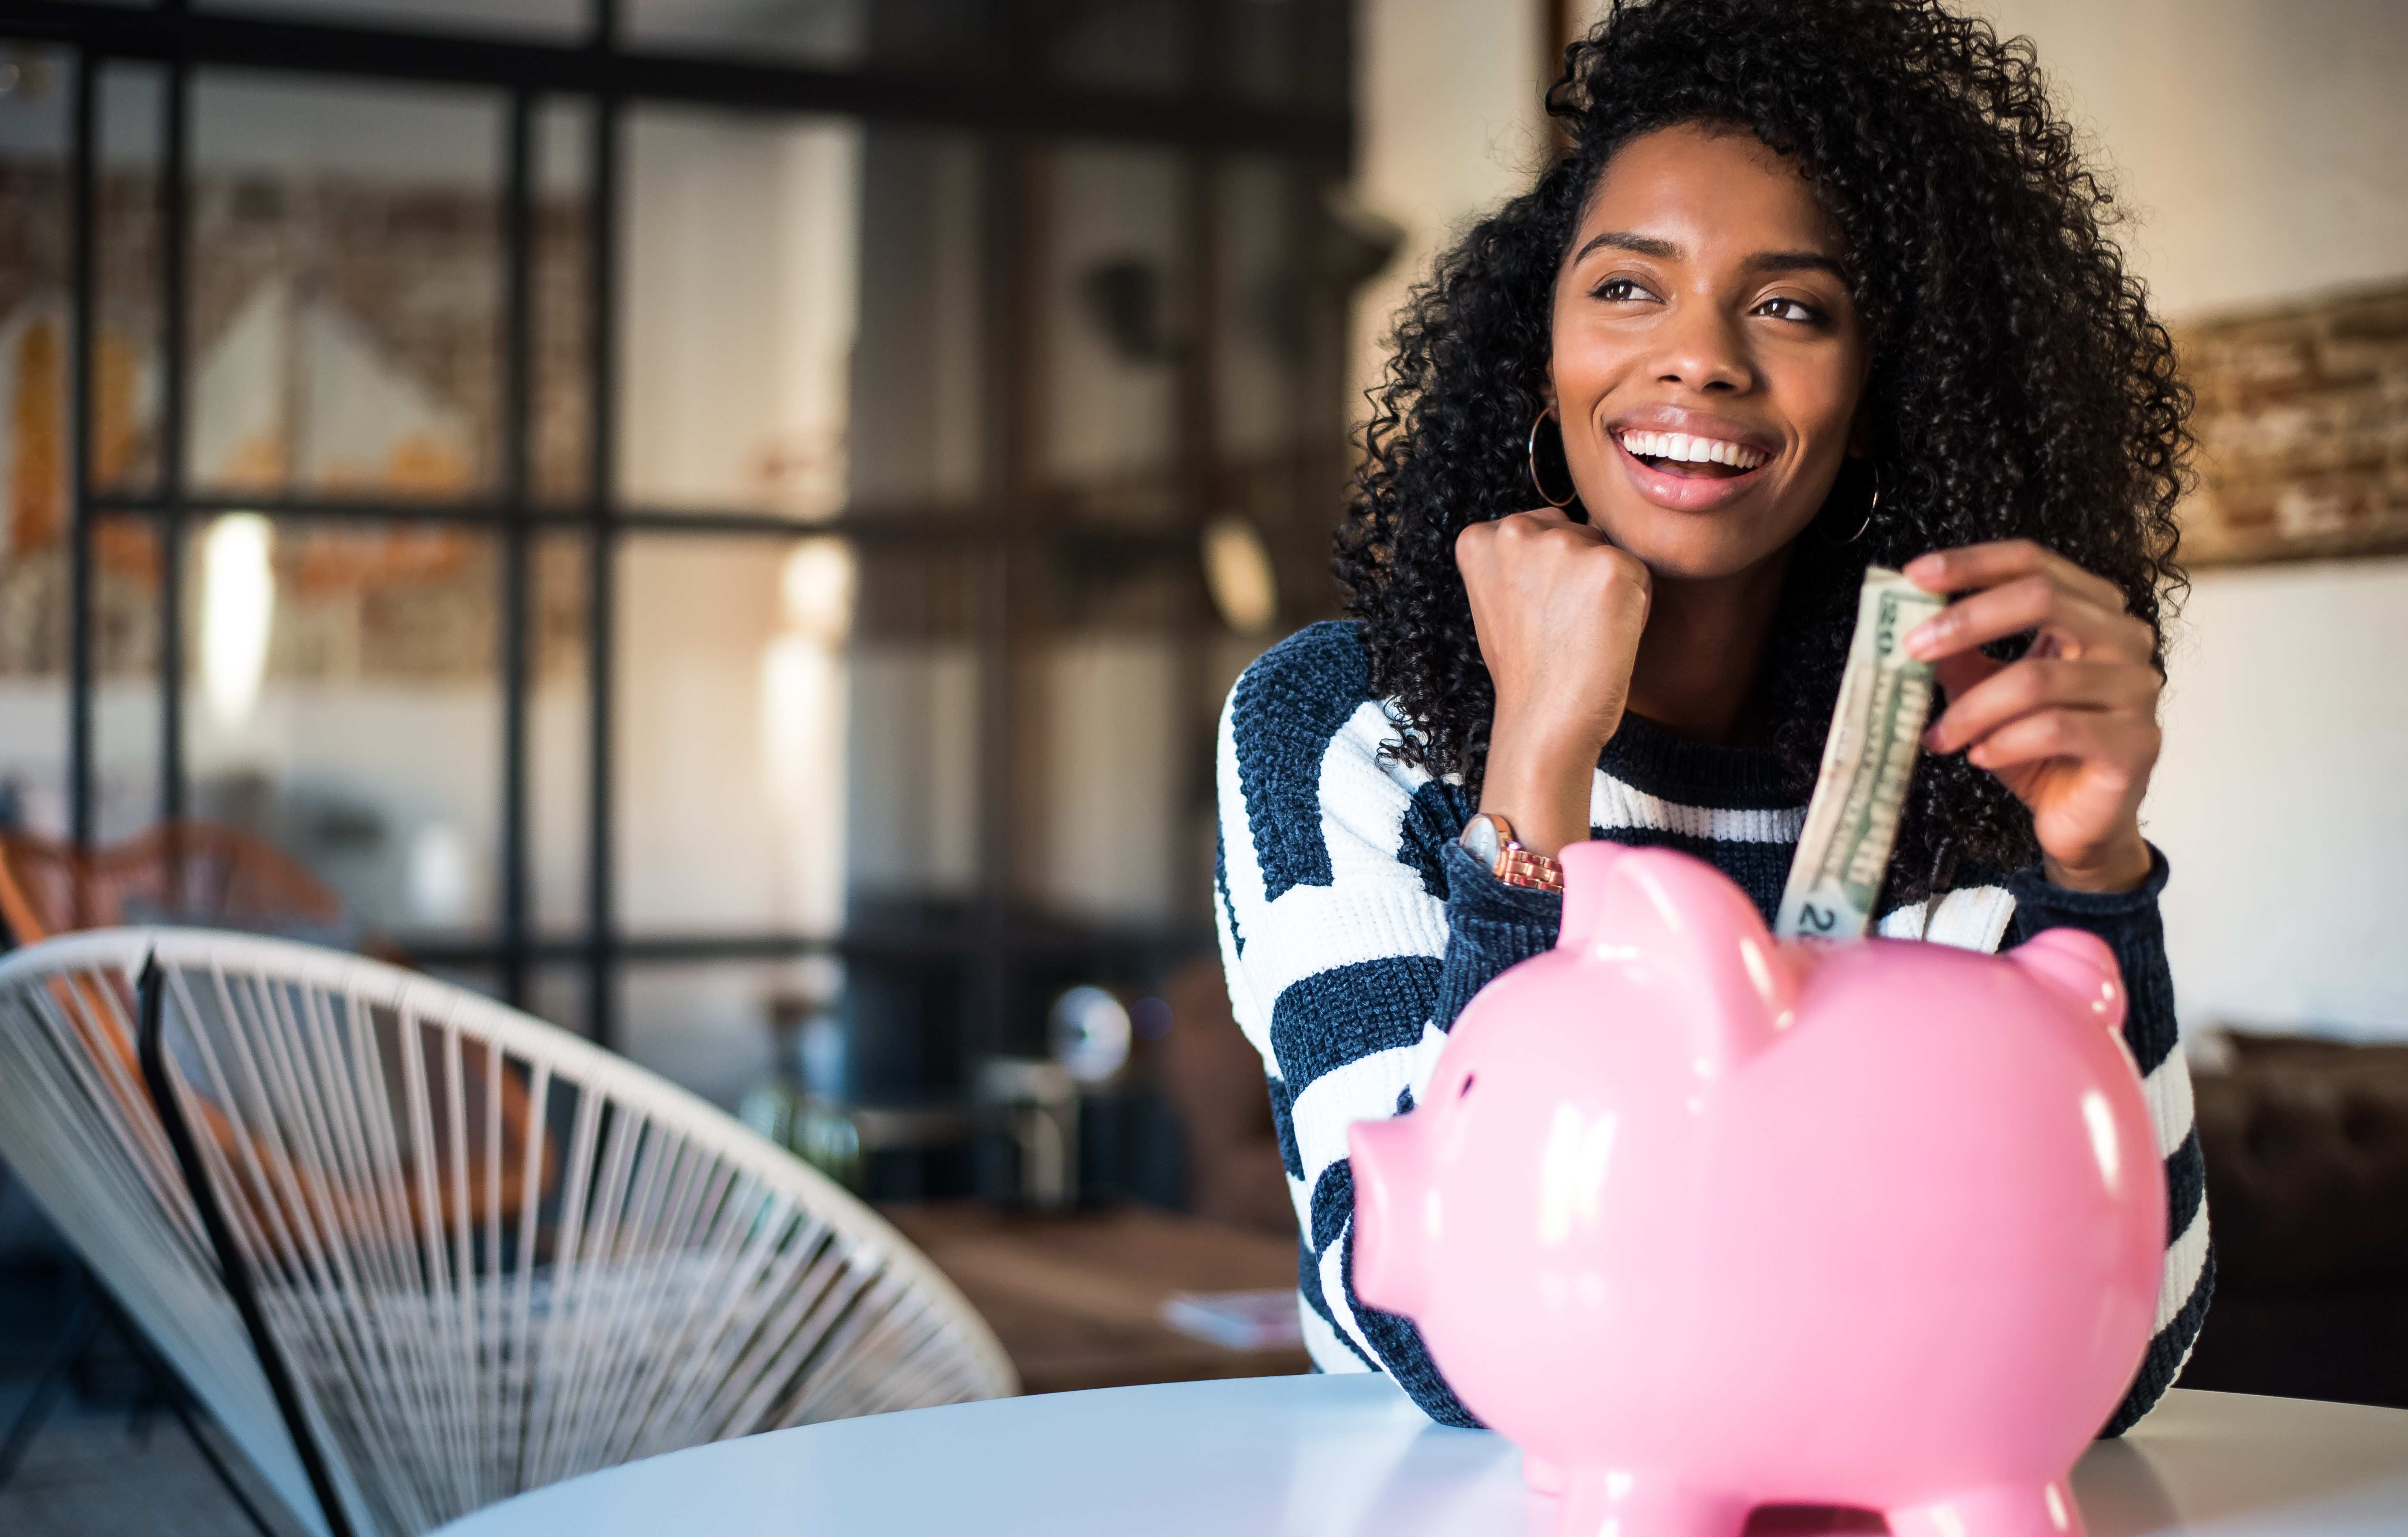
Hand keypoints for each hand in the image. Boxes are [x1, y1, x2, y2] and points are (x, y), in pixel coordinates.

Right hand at [1455, 508, 1651, 855]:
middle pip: (1575, 533)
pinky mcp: (1611, 564)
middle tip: (1561, 626)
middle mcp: (1515, 530)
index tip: (1536, 612)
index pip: (1538, 528)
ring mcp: (1564, 544)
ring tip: (1583, 631)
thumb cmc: (1527, 671)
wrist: (1543, 721)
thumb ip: (1519, 560)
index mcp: (1479, 538)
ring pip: (1607, 550)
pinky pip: (1638, 572)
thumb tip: (1570, 532)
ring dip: (1606, 587)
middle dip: (1578, 572)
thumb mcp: (1500, 600)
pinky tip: (1605, 635)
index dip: (1548, 574)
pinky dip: (1634, 604)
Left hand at [1902, 540, 2159, 892]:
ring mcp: (2137, 689)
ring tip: (1938, 735)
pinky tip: (1979, 755)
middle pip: (2043, 599)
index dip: (1973, 563)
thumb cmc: (2037, 748)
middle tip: (1911, 648)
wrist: (2079, 820)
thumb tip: (1913, 624)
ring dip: (1973, 708)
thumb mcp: (1988, 691)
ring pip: (2038, 678)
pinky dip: (2005, 741)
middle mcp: (2126, 639)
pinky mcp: (2135, 743)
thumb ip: (1960, 656)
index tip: (1915, 575)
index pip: (2034, 562)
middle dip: (1966, 620)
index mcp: (2093, 611)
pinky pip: (2056, 729)